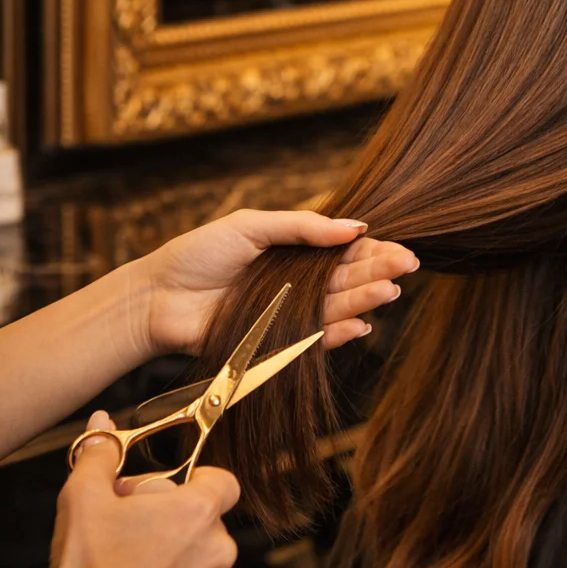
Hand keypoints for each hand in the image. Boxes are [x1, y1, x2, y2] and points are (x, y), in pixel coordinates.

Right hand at [49, 412, 240, 567]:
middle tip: (136, 542)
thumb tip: (101, 422)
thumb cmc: (87, 566)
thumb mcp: (83, 496)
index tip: (169, 500)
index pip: (223, 484)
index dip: (198, 486)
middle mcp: (221, 549)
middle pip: (209, 528)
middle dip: (178, 531)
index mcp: (198, 511)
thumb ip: (100, 454)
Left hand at [132, 208, 419, 357]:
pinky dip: (338, 334)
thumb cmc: (198, 255)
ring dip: (365, 300)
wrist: (159, 297)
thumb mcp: (251, 226)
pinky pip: (316, 340)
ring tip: (390, 291)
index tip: (398, 248)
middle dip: (379, 271)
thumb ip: (302, 226)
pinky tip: (362, 325)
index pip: (343, 250)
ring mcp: (290, 313)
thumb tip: (355, 226)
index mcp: (295, 251)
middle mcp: (298, 283)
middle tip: (407, 266)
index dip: (371, 249)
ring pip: (337, 307)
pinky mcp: (279, 342)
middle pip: (348, 278)